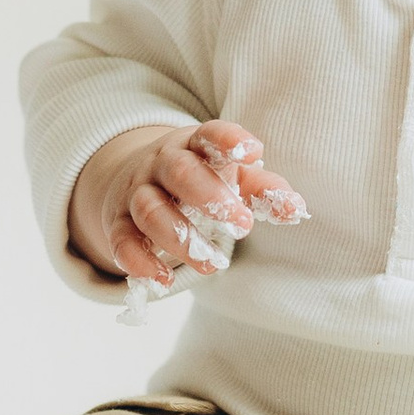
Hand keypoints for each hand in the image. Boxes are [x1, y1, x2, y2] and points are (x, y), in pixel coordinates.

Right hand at [68, 119, 304, 289]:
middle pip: (180, 172)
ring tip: (213, 263)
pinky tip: (163, 280)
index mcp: (195, 144)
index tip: (253, 152)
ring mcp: (137, 191)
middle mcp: (162, 163)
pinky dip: (140, 261)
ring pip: (151, 210)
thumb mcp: (232, 177)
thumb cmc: (201, 178)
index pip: (210, 134)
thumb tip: (295, 209)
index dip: (229, 140)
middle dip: (210, 197)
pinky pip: (122, 240)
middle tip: (243, 224)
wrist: (136, 180)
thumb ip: (264, 190)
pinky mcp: (118, 222)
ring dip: (181, 238)